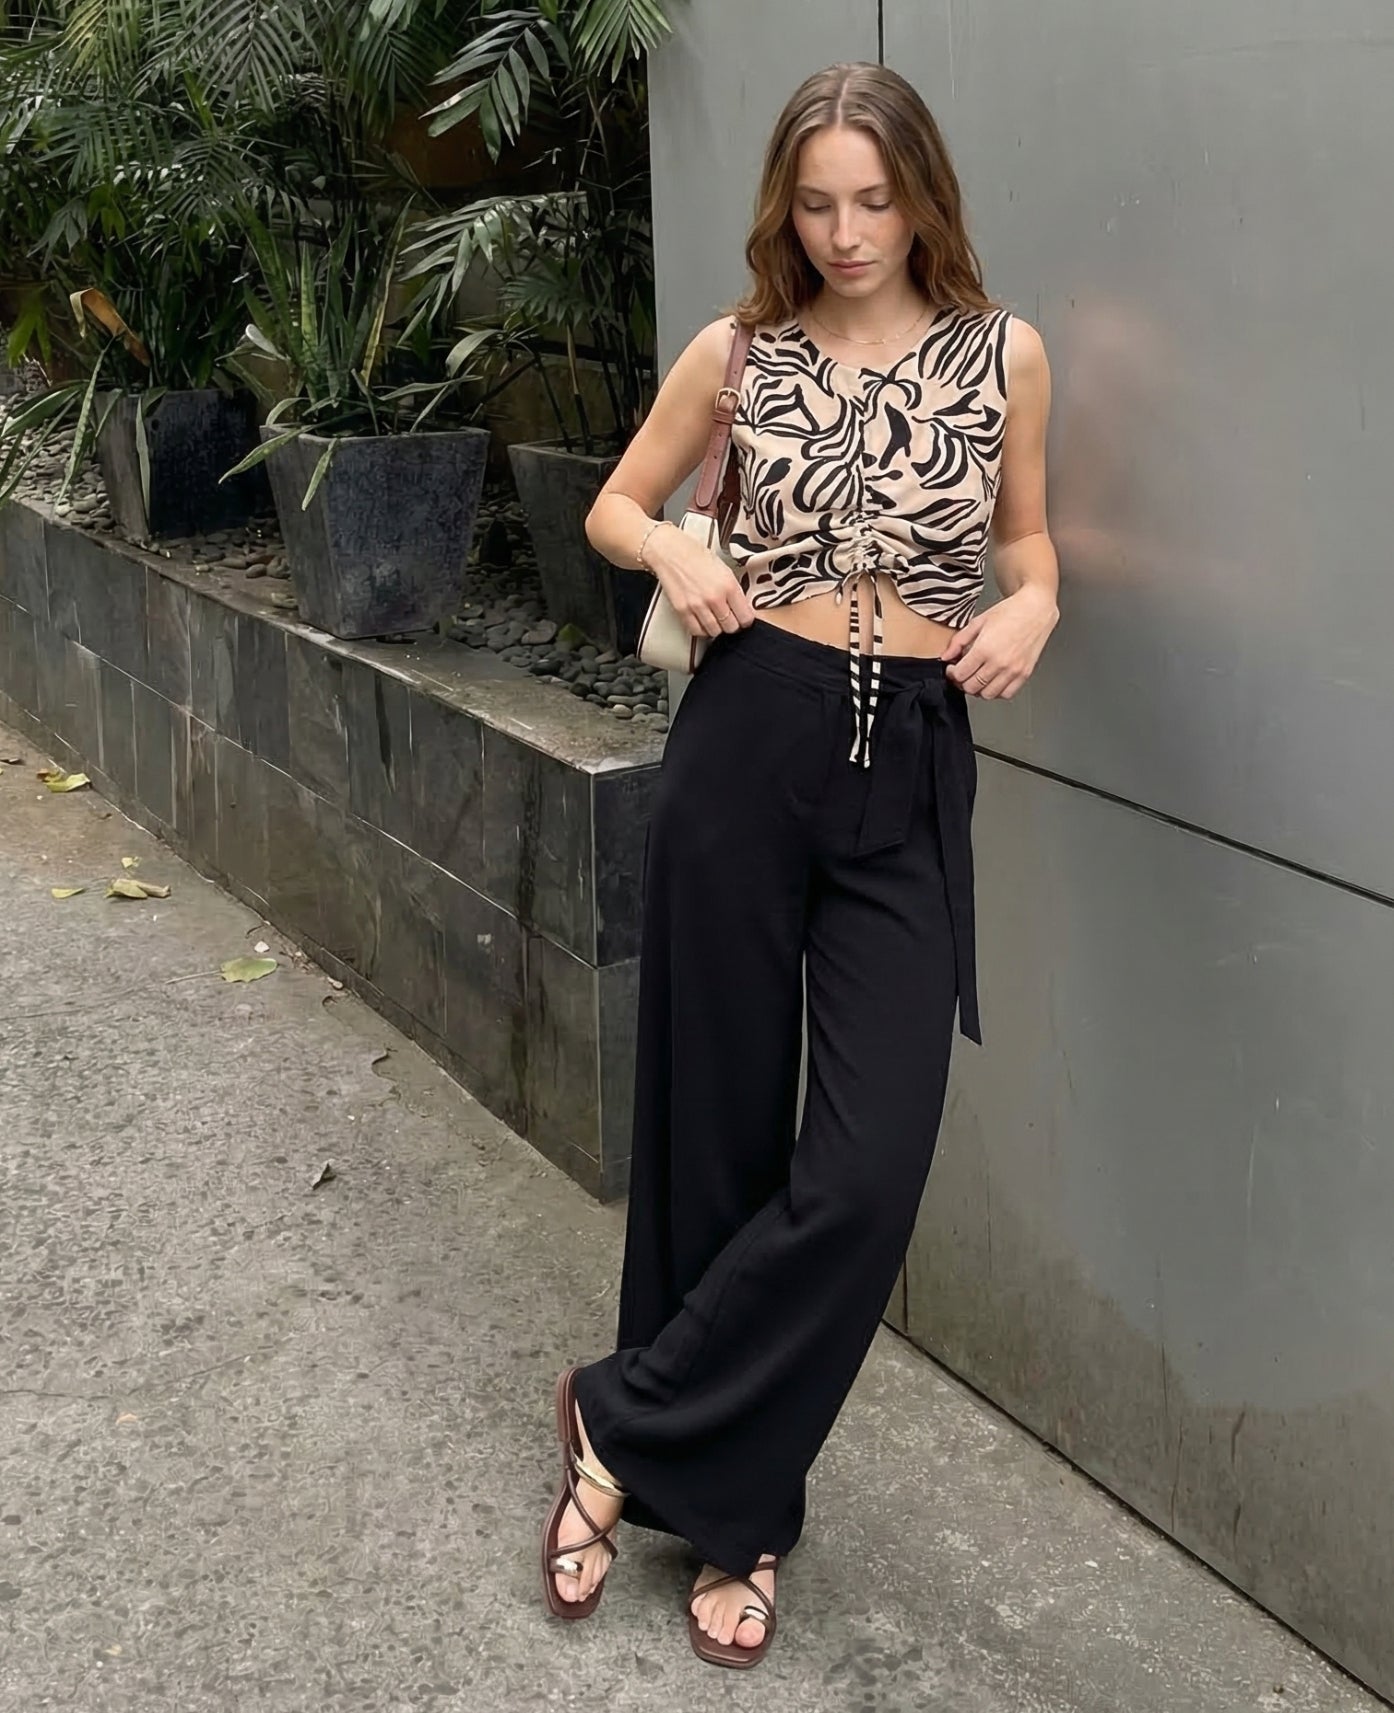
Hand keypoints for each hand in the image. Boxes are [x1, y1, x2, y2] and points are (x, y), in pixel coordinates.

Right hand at [648, 522, 755, 638]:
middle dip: (732, 624)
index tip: (743, 618)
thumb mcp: (724, 569)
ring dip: (717, 628)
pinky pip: (697, 631)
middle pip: (731, 627)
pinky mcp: (682, 610)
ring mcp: (697, 605)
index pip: (746, 617)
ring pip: (715, 632)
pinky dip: (701, 629)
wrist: (671, 551)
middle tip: (729, 618)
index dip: (746, 620)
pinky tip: (702, 621)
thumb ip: (734, 591)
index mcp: (729, 585)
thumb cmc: (695, 555)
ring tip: (715, 619)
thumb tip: (742, 607)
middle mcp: (714, 598)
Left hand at [942, 587, 1057, 699]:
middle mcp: (999, 662)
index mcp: (985, 648)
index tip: (952, 668)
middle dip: (962, 682)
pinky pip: (1006, 694)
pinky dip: (997, 691)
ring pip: (987, 694)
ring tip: (977, 677)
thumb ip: (959, 641)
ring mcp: (1013, 670)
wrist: (1035, 609)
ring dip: (978, 689)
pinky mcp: (1024, 674)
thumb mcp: (978, 622)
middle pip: (971, 687)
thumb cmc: (1010, 612)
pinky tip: (993, 681)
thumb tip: (946, 656)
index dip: (951, 673)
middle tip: (962, 673)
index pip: (960, 674)